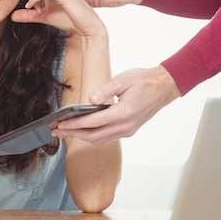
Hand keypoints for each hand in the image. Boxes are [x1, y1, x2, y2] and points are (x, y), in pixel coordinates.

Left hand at [52, 66, 181, 143]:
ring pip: (99, 139)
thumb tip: (89, 98)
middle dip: (72, 134)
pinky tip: (81, 131)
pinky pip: (107, 137)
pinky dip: (92, 136)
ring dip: (80, 137)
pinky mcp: (128, 130)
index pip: (93, 123)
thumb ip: (105, 90)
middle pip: (93, 136)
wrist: (164, 87)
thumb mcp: (122, 80)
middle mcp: (125, 126)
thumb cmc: (143, 81)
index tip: (60, 124)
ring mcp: (128, 130)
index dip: (74, 124)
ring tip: (64, 132)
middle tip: (55, 131)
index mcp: (123, 113)